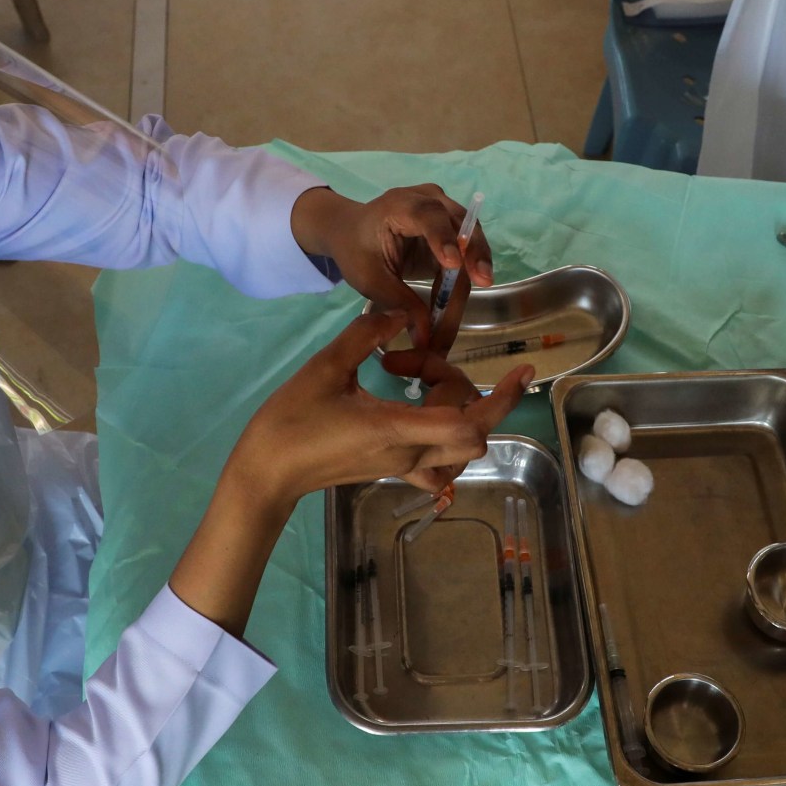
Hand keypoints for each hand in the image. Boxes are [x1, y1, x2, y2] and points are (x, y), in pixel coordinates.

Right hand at [229, 312, 528, 507]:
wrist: (268, 472)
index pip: (470, 424)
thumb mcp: (327, 367)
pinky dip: (447, 445)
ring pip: (459, 452)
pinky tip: (427, 415)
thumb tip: (398, 313)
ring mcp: (403, 467)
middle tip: (430, 365)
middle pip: (475, 437)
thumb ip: (366, 336)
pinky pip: (438, 468)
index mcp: (399, 428)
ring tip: (427, 384)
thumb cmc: (291, 419)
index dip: (502, 398)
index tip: (518, 370)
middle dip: (474, 396)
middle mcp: (411, 454)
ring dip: (461, 417)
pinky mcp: (392, 471)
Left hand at [290, 185, 493, 348]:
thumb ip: (399, 302)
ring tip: (469, 303)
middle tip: (483, 282)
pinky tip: (461, 298)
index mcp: (400, 205)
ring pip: (470, 237)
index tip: (454, 264)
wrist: (351, 232)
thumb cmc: (356, 250)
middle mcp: (428, 200)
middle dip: (473, 255)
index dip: (443, 238)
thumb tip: (426, 337)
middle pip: (459, 224)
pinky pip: (466, 249)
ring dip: (474, 268)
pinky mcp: (450, 228)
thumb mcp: (369, 279)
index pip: (428, 216)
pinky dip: (467, 273)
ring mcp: (443, 211)